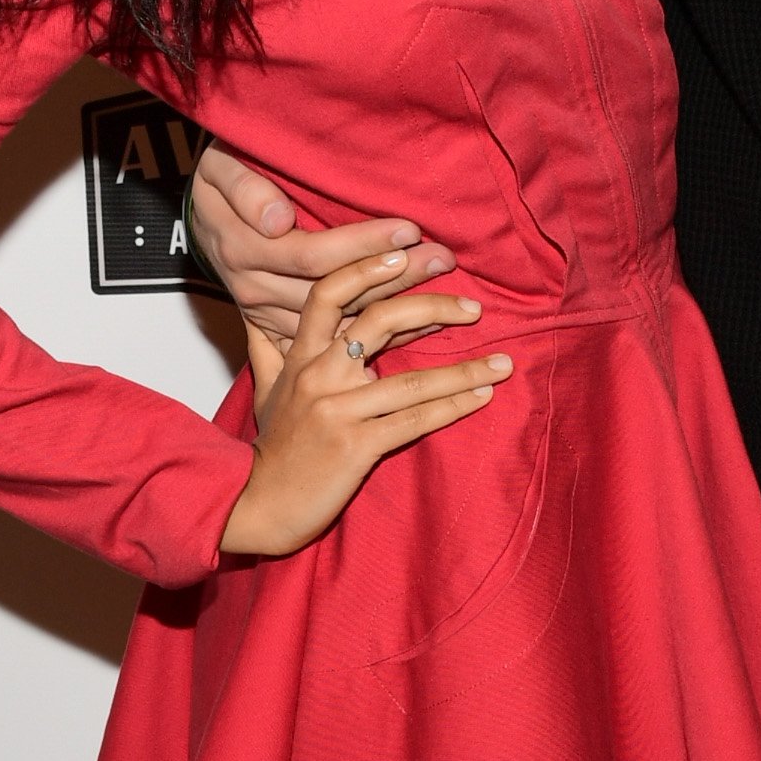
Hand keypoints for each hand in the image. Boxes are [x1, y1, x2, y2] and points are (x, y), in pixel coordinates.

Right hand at [188, 140, 457, 344]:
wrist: (201, 217)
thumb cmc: (222, 181)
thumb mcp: (220, 170)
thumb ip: (247, 190)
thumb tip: (277, 219)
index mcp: (244, 251)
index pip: (314, 255)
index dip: (362, 245)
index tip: (408, 230)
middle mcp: (256, 288)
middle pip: (336, 292)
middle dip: (394, 276)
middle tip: (443, 259)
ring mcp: (268, 314)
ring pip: (340, 323)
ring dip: (397, 313)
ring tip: (448, 299)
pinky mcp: (279, 331)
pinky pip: (334, 342)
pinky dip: (381, 340)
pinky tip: (423, 330)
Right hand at [217, 246, 508, 559]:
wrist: (257, 505)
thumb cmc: (271, 449)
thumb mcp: (264, 392)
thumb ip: (268, 350)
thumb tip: (257, 317)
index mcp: (300, 357)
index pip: (329, 294)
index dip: (366, 268)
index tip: (404, 255)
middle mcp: (319, 376)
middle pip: (379, 321)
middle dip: (432, 306)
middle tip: (473, 307)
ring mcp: (339, 410)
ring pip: (411, 380)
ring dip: (464, 371)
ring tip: (503, 363)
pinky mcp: (356, 446)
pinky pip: (414, 421)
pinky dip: (452, 407)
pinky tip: (482, 397)